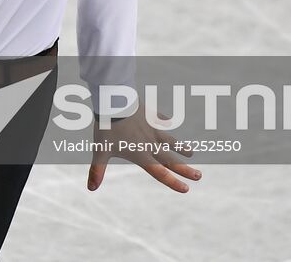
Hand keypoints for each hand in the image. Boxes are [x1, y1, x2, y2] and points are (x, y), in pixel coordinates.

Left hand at [86, 111, 201, 193]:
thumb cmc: (107, 127)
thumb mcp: (101, 150)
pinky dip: (165, 121)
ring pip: (170, 140)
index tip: (187, 189)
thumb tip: (90, 189)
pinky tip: (169, 121)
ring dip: (181, 147)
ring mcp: (153, 129)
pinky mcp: (151, 115)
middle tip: (200, 176)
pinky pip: (161, 120)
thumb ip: (97, 170)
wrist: (115, 101)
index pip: (160, 173)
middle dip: (185, 169)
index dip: (173, 182)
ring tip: (191, 153)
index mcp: (141, 154)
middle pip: (171, 159)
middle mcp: (151, 144)